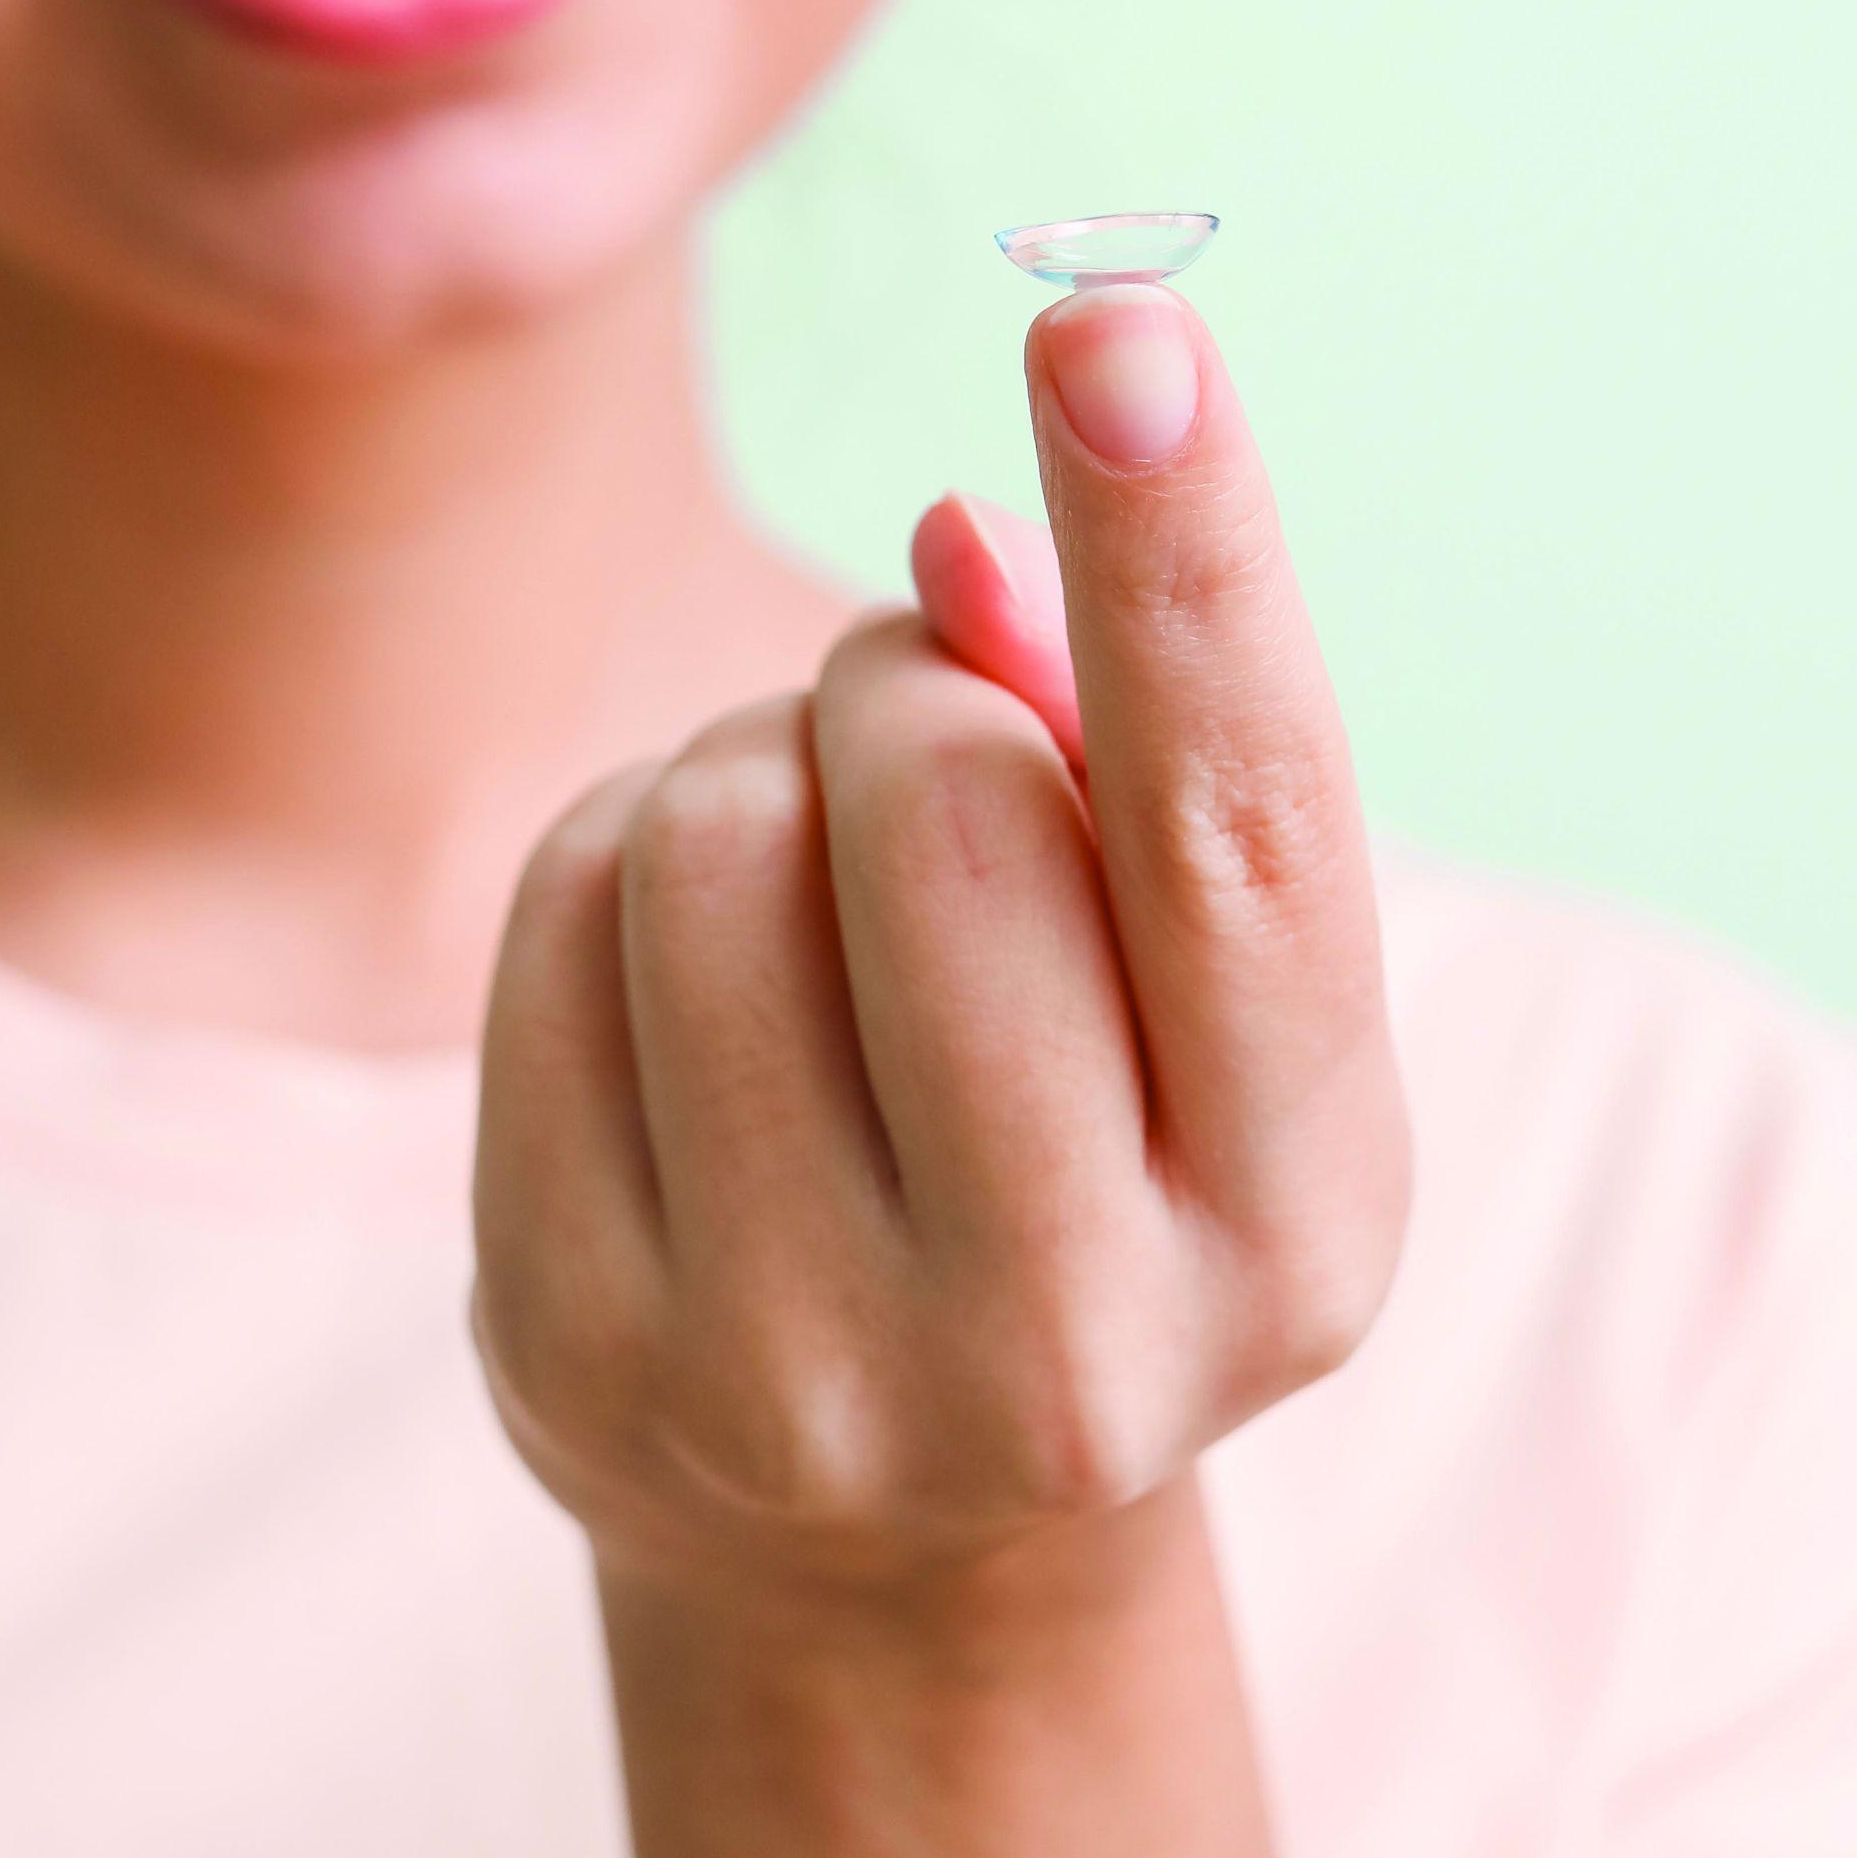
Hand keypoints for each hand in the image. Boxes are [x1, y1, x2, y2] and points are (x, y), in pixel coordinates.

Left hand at [471, 280, 1409, 1635]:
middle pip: (935, 791)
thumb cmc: (1084, 1166)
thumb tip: (954, 542)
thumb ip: (1124, 763)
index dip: (1187, 561)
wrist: (889, 1537)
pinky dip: (620, 867)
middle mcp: (1071, 1340)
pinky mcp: (571, 1339)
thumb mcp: (1185, 1005)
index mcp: (1297, 1225)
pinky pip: (560, 909)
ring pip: (716, 827)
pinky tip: (694, 989)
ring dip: (760, 769)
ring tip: (815, 896)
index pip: (1242, 836)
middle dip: (914, 685)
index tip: (1115, 319)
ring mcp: (796, 1366)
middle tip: (926, 747)